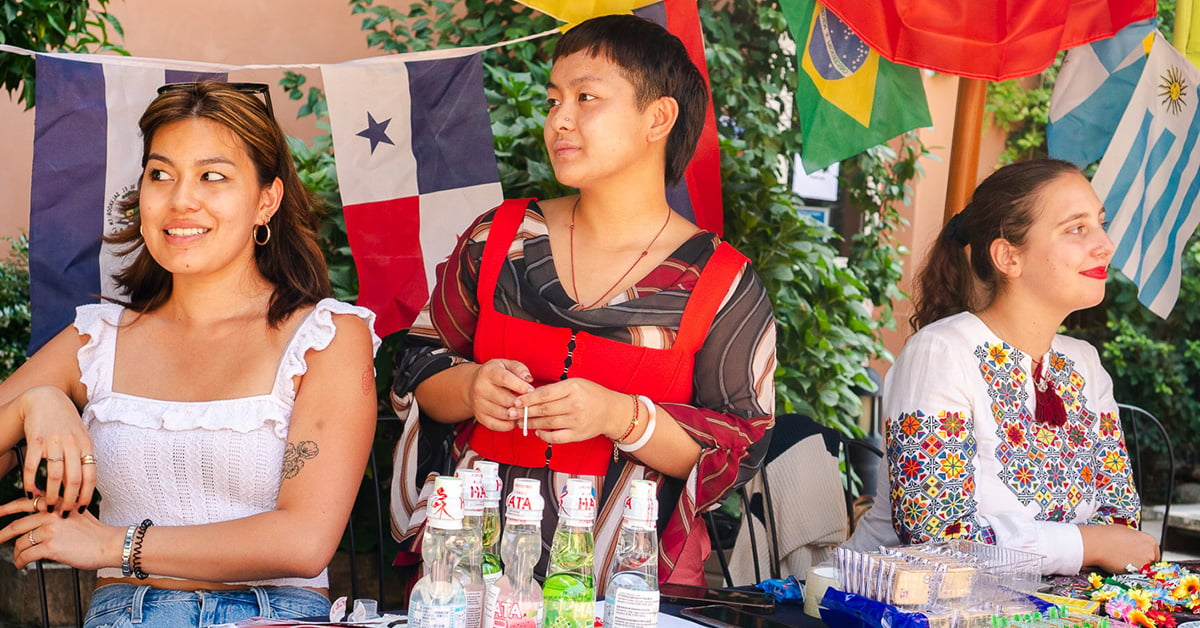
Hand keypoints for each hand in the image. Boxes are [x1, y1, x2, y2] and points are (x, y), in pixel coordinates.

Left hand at [0, 496, 119, 569]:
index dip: (7, 507)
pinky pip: (26, 555)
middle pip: (17, 525)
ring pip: (20, 543)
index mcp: (56, 504)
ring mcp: (49, 530)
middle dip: (2, 534)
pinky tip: (22, 565)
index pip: (26, 502)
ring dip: (16, 553)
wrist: (108, 544)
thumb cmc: (95, 532)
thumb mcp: (76, 512)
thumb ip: (58, 509)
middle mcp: (51, 514)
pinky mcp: (50, 547)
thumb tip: (37, 513)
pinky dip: (20, 562)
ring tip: (18, 559)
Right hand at [19, 386, 96, 515]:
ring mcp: (54, 442)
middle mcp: (72, 444)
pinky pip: (34, 466)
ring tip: (48, 505)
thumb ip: (82, 459)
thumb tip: (82, 486)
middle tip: (62, 513)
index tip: (80, 510)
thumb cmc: (66, 423)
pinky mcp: (36, 440)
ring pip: (54, 476)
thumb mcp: (80, 438)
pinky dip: (32, 482)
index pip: (90, 476)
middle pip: (74, 480)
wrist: (46, 400)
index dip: (85, 496)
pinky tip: (31, 492)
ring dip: (50, 495)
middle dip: (68, 500)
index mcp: (87, 445)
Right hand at [468, 359, 533, 431]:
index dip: (520, 386)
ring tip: (524, 410)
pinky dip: (509, 425)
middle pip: (505, 399)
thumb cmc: (494, 374)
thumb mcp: (506, 364)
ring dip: (517, 414)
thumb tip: (529, 379)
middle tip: (530, 403)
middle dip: (521, 403)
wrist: (472, 384)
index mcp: (488, 372)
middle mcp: (480, 388)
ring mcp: (479, 404)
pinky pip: (497, 425)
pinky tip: (515, 418)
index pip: (505, 379)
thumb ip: (519, 368)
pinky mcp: (480, 416)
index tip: (532, 390)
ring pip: (503, 414)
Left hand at [515, 378, 628, 443]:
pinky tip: (537, 431)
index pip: (544, 394)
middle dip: (525, 412)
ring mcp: (576, 421)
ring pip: (547, 423)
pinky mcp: (577, 434)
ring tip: (520, 422)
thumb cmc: (591, 395)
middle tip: (512, 413)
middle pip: (543, 409)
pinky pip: (556, 437)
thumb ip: (555, 388)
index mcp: (573, 388)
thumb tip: (530, 395)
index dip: (528, 399)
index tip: (516, 401)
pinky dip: (544, 435)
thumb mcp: (575, 383)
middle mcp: (575, 404)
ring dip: (531, 423)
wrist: (611, 411)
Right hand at [1080, 524, 1159, 572]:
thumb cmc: (1107, 536)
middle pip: (1151, 560)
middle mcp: (1150, 552)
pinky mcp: (1137, 572)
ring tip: (1122, 561)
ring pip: (1143, 568)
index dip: (1147, 553)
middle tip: (1129, 558)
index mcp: (1149, 540)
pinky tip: (1120, 565)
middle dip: (1142, 560)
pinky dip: (1129, 571)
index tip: (1142, 555)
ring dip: (1135, 566)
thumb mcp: (1125, 531)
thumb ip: (1134, 538)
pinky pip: (1136, 574)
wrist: (1098, 544)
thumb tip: (1132, 542)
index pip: (1155, 551)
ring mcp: (1145, 563)